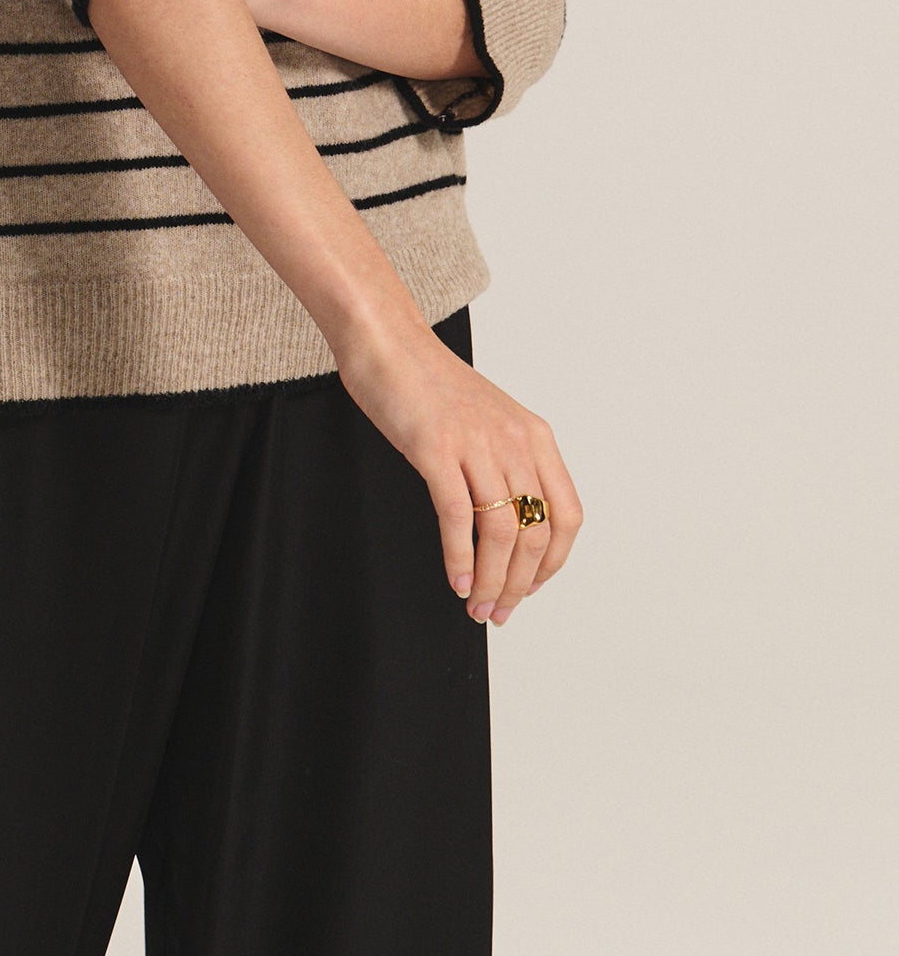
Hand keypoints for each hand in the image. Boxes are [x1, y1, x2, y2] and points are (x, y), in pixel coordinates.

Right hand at [335, 294, 583, 624]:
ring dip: (490, 581)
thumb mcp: (488, 421)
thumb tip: (510, 527)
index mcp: (534, 437)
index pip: (566, 516)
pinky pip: (458, 516)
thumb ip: (506, 463)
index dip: (552, 563)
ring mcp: (476, 443)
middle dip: (518, 584)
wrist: (389, 343)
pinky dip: (459, 558)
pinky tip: (455, 579)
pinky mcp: (436, 448)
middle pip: (535, 533)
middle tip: (498, 611)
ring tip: (476, 605)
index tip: (529, 588)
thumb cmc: (431, 385)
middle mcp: (514, 441)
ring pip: (501, 533)